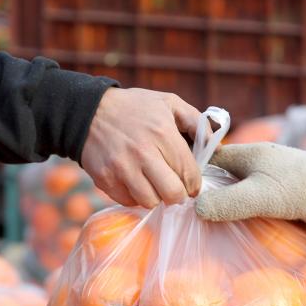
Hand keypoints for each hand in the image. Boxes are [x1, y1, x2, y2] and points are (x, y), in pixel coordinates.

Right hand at [81, 88, 201, 207]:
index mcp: (162, 133)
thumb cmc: (134, 108)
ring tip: (154, 184)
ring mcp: (121, 168)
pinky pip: (128, 202)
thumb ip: (196, 122)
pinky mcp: (105, 179)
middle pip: (172, 194)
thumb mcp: (168, 103)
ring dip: (156, 197)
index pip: (189, 173)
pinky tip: (135, 182)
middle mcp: (142, 153)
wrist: (88, 112)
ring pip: (150, 202)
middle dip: (178, 195)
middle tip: (175, 188)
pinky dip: (135, 196)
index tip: (192, 184)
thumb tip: (217, 147)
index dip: (194, 184)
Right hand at [195, 143, 305, 240]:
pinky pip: (255, 194)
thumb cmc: (298, 189)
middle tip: (193, 210)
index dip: (195, 173)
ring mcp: (272, 173)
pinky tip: (240, 220)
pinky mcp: (283, 188)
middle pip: (224, 172)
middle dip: (210, 188)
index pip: (210, 157)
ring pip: (239, 184)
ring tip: (213, 218)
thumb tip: (196, 209)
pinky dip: (245, 205)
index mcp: (248, 153)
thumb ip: (226, 203)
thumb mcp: (258, 196)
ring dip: (229, 199)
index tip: (181, 192)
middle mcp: (258, 159)